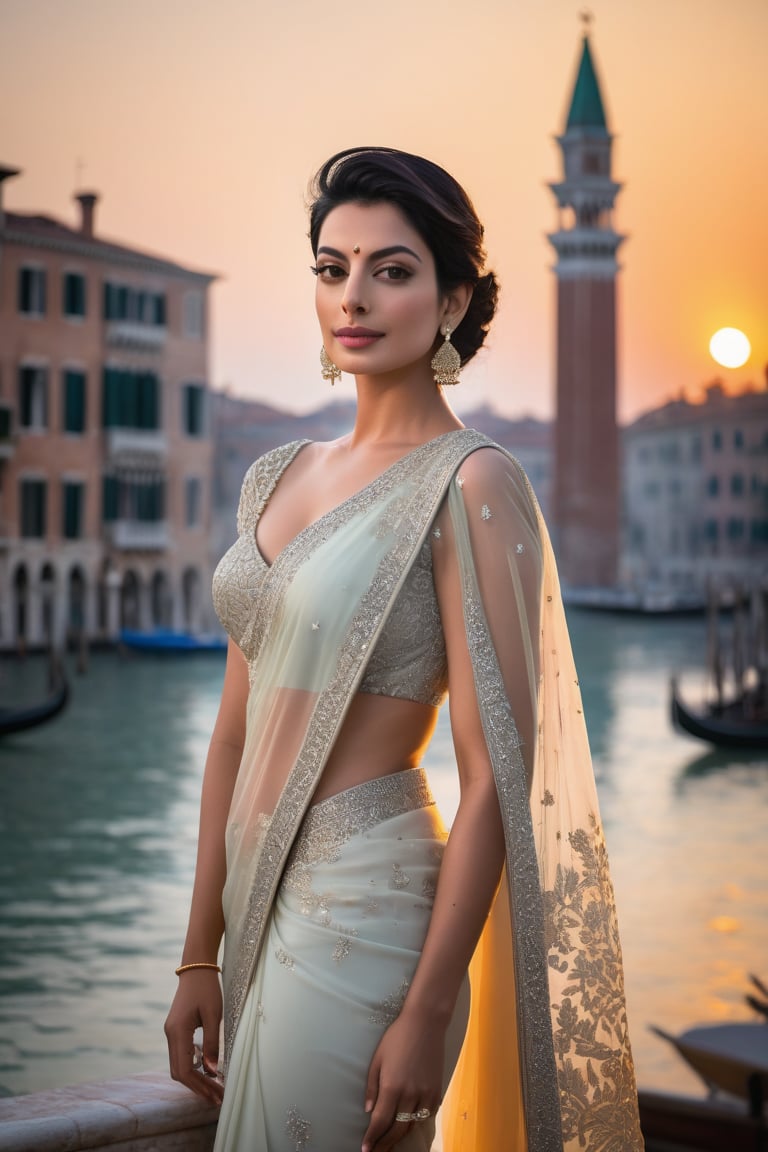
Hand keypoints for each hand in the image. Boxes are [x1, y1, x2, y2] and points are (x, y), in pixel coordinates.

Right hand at [164, 970, 223, 1104]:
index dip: (199, 1086)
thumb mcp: (214, 1015)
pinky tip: (207, 1071)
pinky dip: (192, 1067)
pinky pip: (180, 1055)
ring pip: (178, 1065)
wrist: (196, 968)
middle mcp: (170, 1034)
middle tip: (217, 1098)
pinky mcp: (175, 1030)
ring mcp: (171, 1032)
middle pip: (179, 1072)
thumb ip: (212, 1043)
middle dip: (197, 1087)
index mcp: (178, 1032)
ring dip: (195, 1078)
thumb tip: (212, 1071)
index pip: (184, 1070)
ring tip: (215, 1088)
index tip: (216, 1095)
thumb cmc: (207, 988)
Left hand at [361, 1010, 444, 1151]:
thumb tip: (369, 1111)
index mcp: (392, 1087)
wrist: (425, 1023)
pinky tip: (410, 1124)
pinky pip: (427, 1115)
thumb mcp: (378, 1059)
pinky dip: (417, 1122)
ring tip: (391, 1142)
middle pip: (396, 1129)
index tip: (365, 1149)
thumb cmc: (397, 1037)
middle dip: (384, 1144)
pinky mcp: (437, 1091)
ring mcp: (425, 1094)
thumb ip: (372, 1087)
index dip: (372, 1138)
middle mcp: (409, 1095)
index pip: (380, 1122)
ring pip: (412, 1125)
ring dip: (400, 1136)